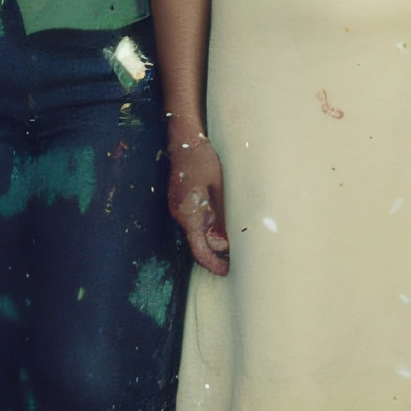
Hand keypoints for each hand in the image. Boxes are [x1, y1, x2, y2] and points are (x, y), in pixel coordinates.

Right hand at [169, 136, 230, 273]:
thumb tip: (224, 244)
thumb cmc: (202, 159)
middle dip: (213, 256)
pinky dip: (205, 232)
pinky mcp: (180, 202)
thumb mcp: (218, 188)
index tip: (226, 271)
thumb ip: (219, 217)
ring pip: (193, 234)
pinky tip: (220, 231)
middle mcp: (178, 214)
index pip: (198, 248)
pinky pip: (192, 223)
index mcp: (188, 212)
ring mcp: (177, 208)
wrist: (184, 139)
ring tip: (231, 250)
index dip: (212, 263)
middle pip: (194, 244)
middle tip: (233, 263)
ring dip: (209, 244)